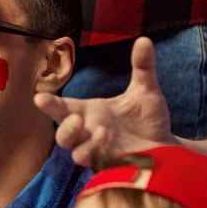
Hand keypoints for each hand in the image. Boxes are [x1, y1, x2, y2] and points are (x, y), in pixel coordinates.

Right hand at [35, 37, 176, 166]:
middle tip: (76, 119)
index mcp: (90, 112)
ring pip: (75, 152)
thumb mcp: (146, 90)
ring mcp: (98, 151)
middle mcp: (88, 132)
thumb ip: (143, 67)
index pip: (63, 108)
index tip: (39, 97)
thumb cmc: (148, 118)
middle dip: (64, 128)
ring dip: (84, 143)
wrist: (167, 145)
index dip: (49, 104)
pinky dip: (100, 156)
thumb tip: (144, 40)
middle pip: (63, 134)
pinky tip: (111, 145)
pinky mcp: (110, 166)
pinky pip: (97, 165)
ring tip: (103, 132)